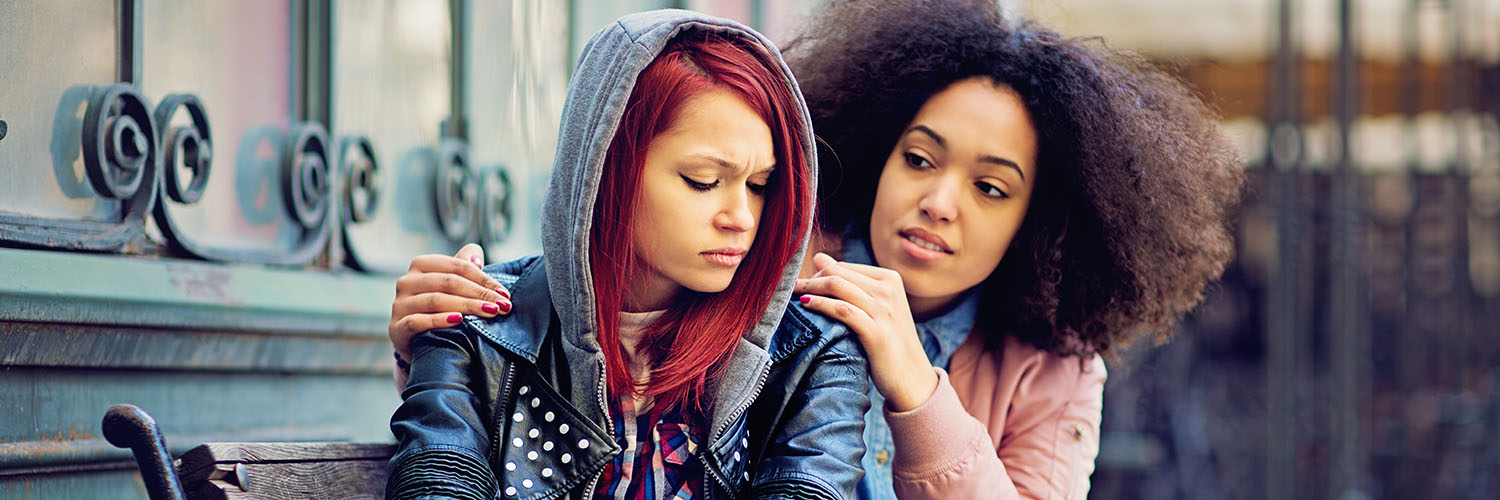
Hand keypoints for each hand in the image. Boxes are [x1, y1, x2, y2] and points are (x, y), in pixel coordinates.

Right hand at [390, 243, 510, 359]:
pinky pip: (418, 321)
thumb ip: (462, 266)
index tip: (504, 294)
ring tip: (490, 313)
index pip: (457, 266)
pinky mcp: (396, 328)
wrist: (415, 343)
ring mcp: (399, 304)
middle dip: (480, 293)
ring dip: (467, 306)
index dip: (483, 279)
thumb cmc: (437, 309)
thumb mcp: (449, 285)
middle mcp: (406, 281)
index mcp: (421, 265)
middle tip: (503, 306)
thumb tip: (476, 253)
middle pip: (449, 283)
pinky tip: (458, 321)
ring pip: (436, 300)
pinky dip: (439, 320)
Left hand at [793, 253, 938, 411]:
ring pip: (837, 286)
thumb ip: (850, 283)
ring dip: (810, 287)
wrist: (911, 378)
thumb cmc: (889, 341)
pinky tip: (805, 304)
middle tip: (790, 287)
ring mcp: (884, 310)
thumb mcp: (875, 307)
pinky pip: (842, 310)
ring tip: (792, 294)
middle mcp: (888, 291)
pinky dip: (820, 304)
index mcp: (889, 279)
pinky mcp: (876, 331)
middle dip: (811, 278)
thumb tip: (820, 257)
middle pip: (838, 273)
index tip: (802, 283)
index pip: (844, 267)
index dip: (819, 273)